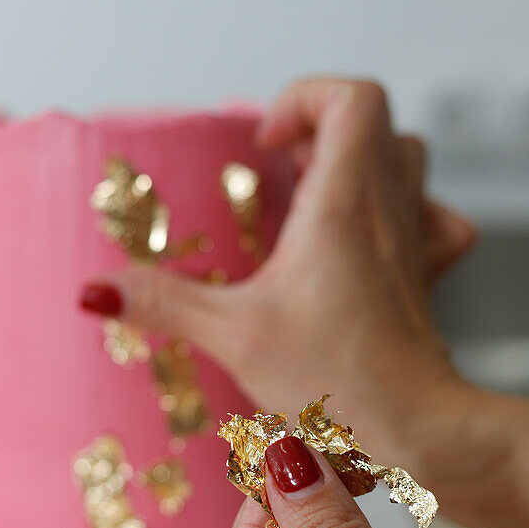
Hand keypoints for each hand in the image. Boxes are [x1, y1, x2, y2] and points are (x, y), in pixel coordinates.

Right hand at [79, 78, 474, 462]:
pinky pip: (430, 215)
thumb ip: (164, 303)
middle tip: (277, 171)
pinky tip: (363, 240)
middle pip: (374, 122)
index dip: (303, 98)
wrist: (418, 430)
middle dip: (319, 129)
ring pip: (405, 160)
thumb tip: (98, 290)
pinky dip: (400, 209)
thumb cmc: (340, 383)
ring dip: (357, 161)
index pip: (352, 97)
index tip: (264, 145)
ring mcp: (412, 241)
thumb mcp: (235, 335)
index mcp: (345, 203)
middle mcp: (388, 210)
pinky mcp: (422, 275)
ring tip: (309, 197)